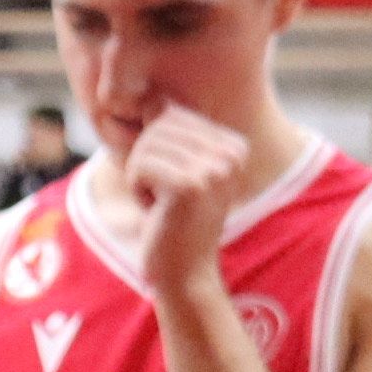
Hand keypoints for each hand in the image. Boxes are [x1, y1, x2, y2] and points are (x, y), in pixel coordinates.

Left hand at [123, 102, 247, 295]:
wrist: (184, 274)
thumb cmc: (174, 223)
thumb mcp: (176, 169)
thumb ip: (170, 133)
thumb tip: (152, 96)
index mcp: (233, 144)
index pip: (170, 114)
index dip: (157, 151)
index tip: (175, 185)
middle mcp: (232, 152)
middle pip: (157, 126)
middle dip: (146, 162)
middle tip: (165, 198)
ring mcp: (215, 168)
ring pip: (146, 146)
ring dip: (142, 178)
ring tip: (164, 205)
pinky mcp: (192, 185)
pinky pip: (139, 166)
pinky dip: (138, 191)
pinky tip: (158, 212)